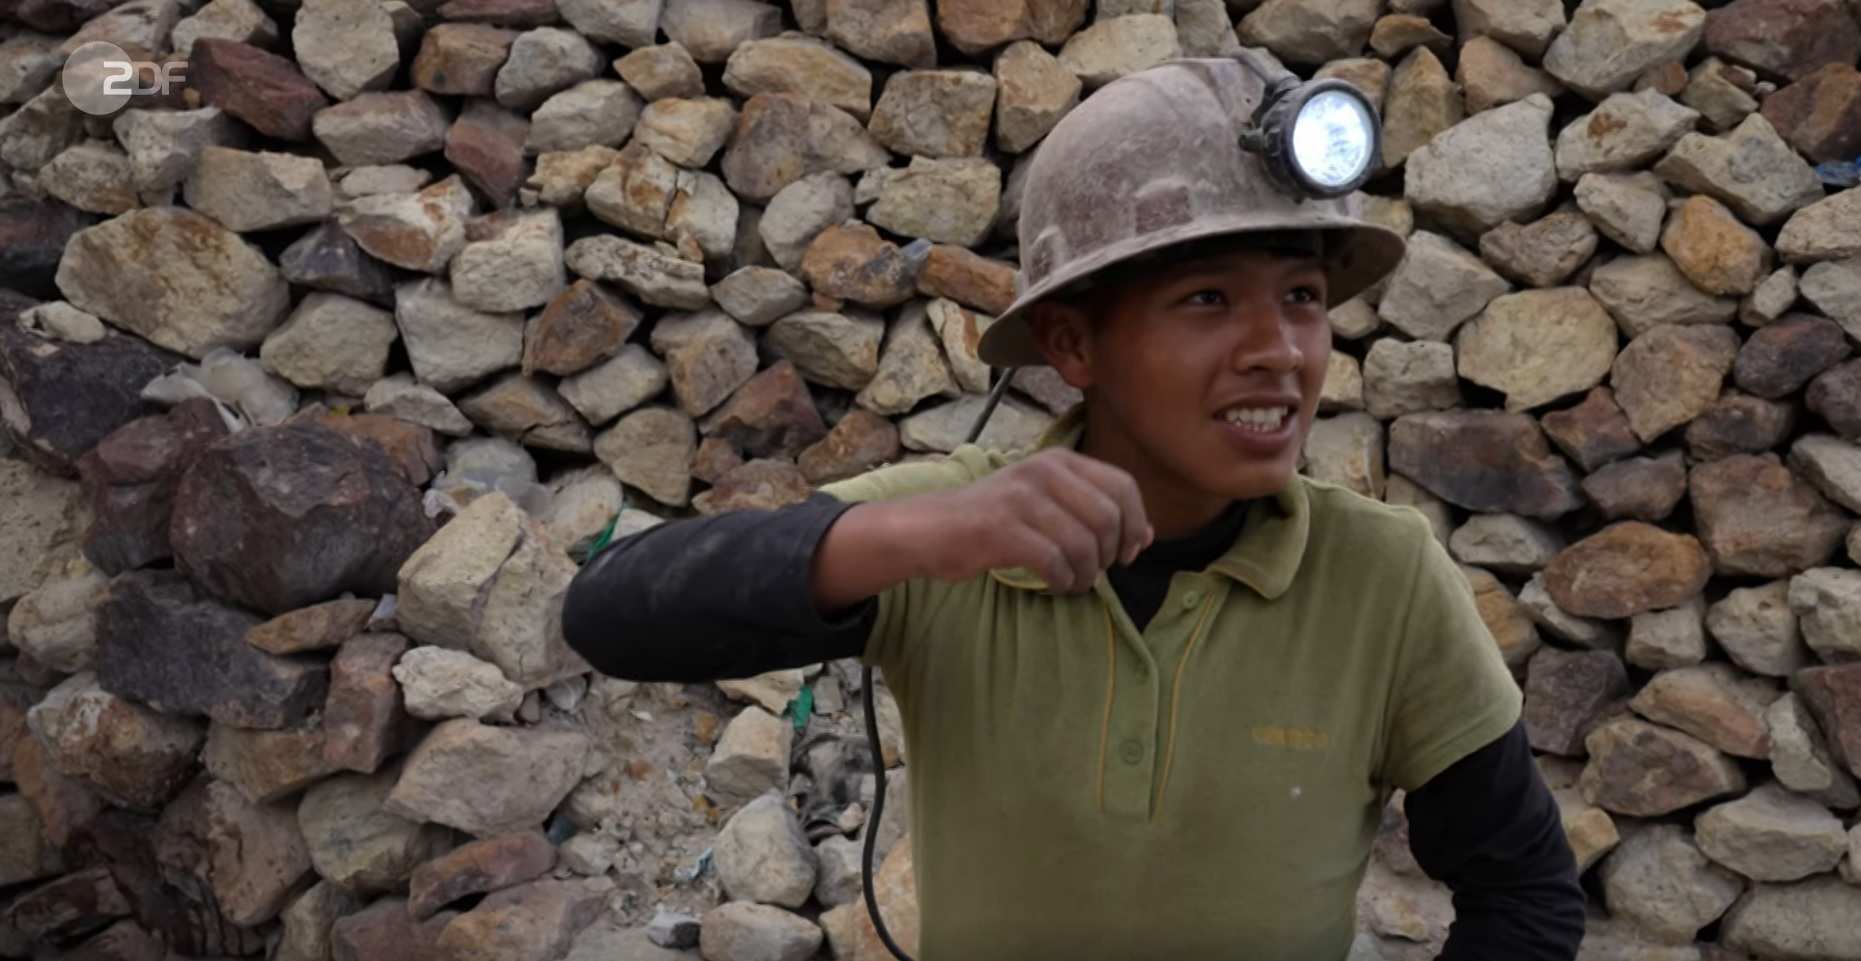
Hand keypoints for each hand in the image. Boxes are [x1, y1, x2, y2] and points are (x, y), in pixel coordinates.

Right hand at [903, 449, 1153, 593]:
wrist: (932, 528)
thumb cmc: (994, 518)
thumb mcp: (1046, 500)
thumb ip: (1094, 510)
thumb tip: (1148, 535)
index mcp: (1059, 460)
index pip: (1123, 486)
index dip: (1136, 523)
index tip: (1127, 552)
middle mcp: (1043, 472)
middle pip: (1108, 518)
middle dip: (1109, 554)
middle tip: (1093, 570)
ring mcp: (1022, 499)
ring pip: (1084, 544)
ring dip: (1086, 575)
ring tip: (1072, 582)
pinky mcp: (1003, 529)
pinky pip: (1055, 562)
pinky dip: (1062, 581)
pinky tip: (1054, 585)